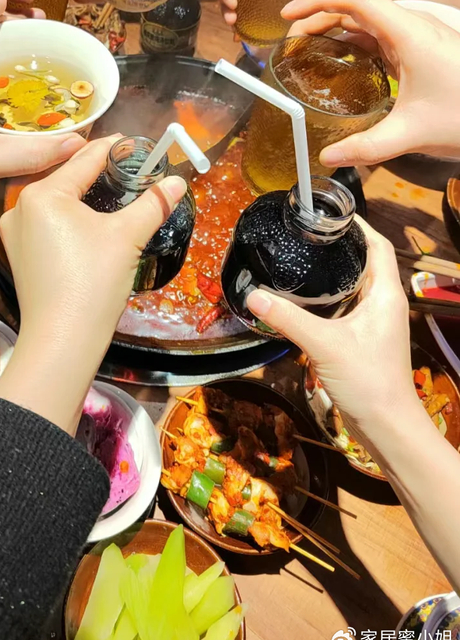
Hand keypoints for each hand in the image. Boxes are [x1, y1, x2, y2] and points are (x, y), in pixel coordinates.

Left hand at [0, 138, 185, 430]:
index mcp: (43, 193)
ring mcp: (16, 231)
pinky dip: (70, 215)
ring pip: (57, 200)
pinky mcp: (19, 253)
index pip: (85, 158)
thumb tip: (178, 181)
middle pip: (68, 176)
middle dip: (99, 171)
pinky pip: (48, 222)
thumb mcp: (128, 236)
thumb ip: (153, 203)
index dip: (114, 147)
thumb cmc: (92, 283)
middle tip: (131, 165)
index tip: (136, 141)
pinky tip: (92, 220)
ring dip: (84, 193)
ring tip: (115, 189)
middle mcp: (21, 206)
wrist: (62, 341)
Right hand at [246, 218, 414, 440]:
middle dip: (340, 247)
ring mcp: (376, 324)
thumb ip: (288, 318)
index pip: (378, 245)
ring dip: (335, 274)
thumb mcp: (323, 344)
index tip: (330, 213)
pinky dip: (330, 299)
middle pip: (366, 262)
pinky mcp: (365, 340)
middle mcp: (384, 304)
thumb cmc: (368, 380)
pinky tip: (306, 301)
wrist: (386, 426)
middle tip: (307, 234)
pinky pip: (347, 308)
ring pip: (356, 287)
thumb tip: (252, 295)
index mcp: (385, 294)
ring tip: (303, 260)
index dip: (358, 226)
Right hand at [282, 0, 459, 165]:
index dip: (316, 0)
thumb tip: (327, 158)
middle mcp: (411, 26)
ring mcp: (417, 35)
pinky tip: (337, 59)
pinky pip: (378, 34)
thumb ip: (366, 147)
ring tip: (304, 47)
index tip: (287, 14)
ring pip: (366, 19)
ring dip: (332, 27)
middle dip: (316, 16)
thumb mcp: (411, 133)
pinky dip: (351, 40)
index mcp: (408, 33)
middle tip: (288, 41)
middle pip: (354, 6)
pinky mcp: (420, 48)